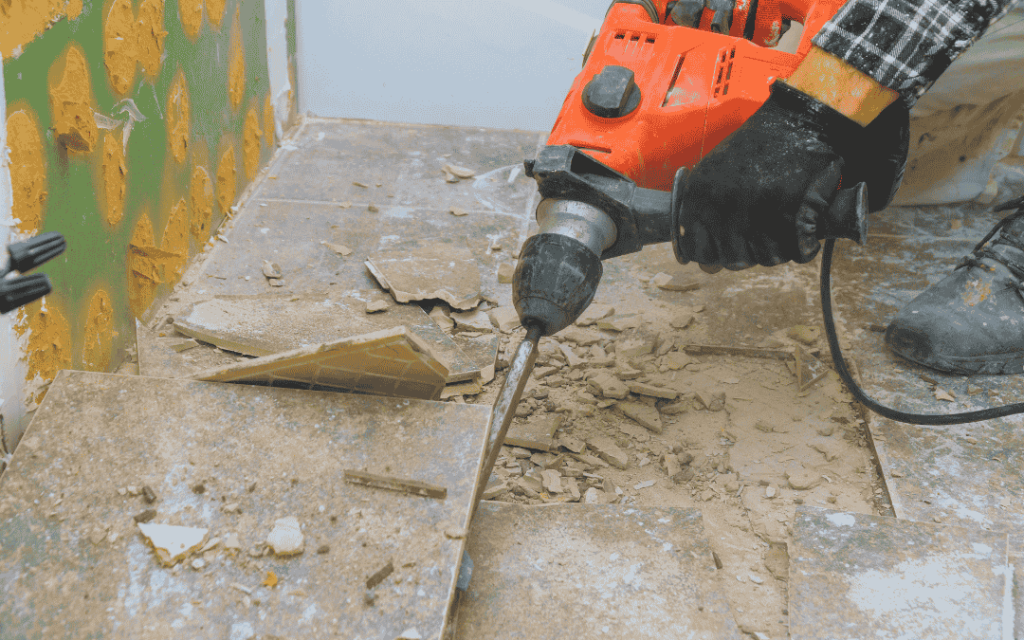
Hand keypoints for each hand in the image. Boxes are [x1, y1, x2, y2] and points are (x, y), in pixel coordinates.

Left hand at [675, 82, 905, 270]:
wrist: (800, 118)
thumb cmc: (760, 145)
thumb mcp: (716, 171)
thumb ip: (707, 211)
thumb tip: (707, 264)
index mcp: (700, 194)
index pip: (695, 249)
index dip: (712, 256)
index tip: (724, 252)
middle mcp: (723, 205)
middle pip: (732, 259)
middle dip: (749, 254)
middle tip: (763, 235)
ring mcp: (756, 210)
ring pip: (766, 258)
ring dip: (778, 249)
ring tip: (785, 225)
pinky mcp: (790, 212)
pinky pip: (796, 251)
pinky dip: (804, 245)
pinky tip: (803, 229)